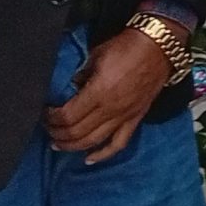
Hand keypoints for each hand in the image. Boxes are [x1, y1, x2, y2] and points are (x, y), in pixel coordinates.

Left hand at [46, 23, 174, 163]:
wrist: (160, 47)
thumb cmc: (126, 47)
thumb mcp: (96, 55)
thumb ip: (80, 75)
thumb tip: (70, 88)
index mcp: (99, 92)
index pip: (67, 116)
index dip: (51, 118)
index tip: (45, 112)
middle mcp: (111, 109)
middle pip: (76, 132)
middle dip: (57, 133)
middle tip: (48, 128)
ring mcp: (124, 116)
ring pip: (93, 141)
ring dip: (72, 146)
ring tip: (59, 144)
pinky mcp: (135, 118)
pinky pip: (119, 143)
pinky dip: (103, 154)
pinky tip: (89, 159)